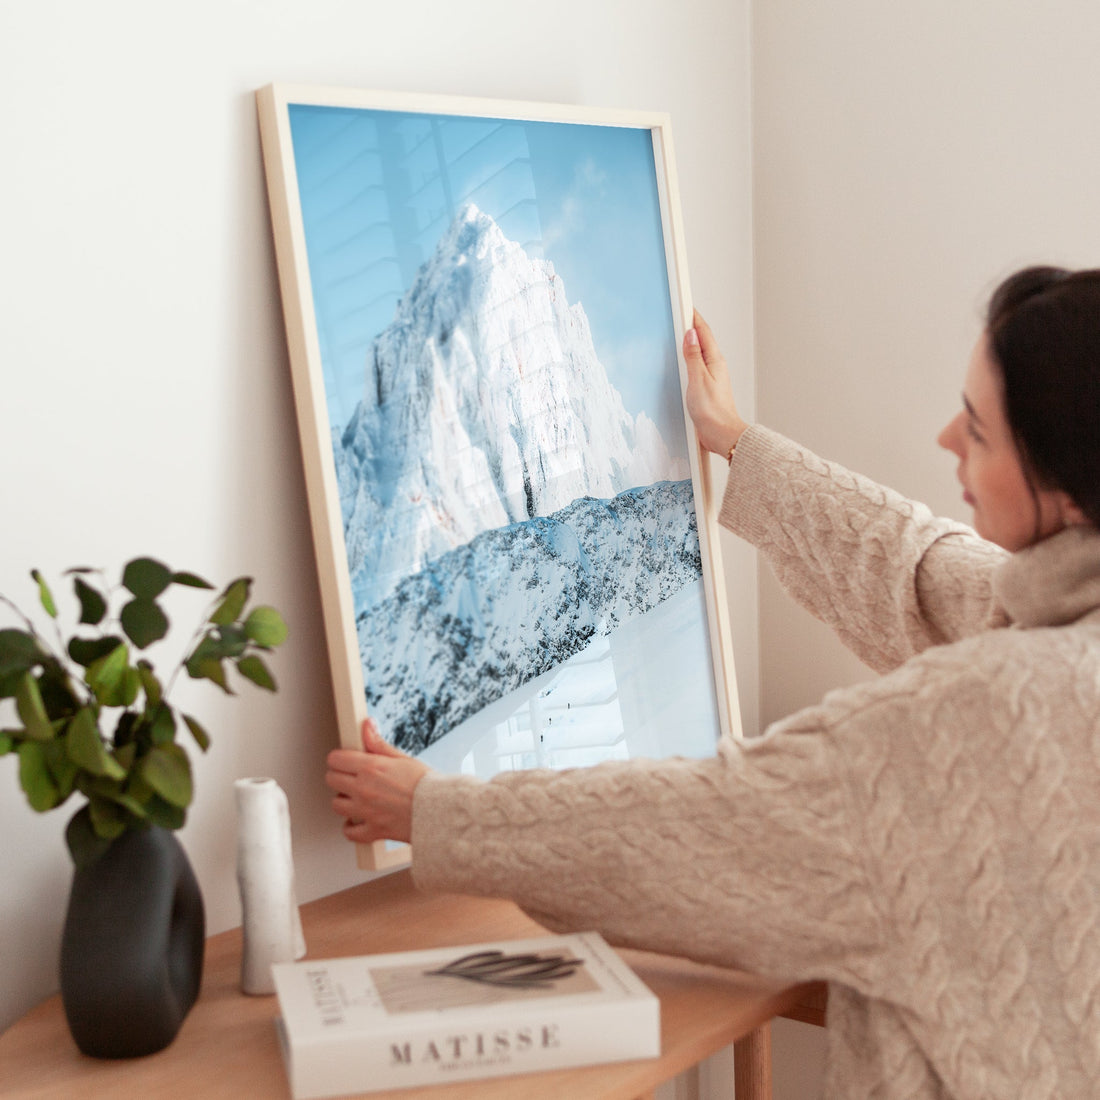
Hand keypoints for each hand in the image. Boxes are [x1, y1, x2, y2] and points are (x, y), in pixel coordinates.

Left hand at [325, 718, 429, 844]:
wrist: (441, 811)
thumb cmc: (426, 785)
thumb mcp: (402, 758)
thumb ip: (378, 744)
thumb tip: (367, 726)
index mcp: (371, 768)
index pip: (336, 759)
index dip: (339, 758)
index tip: (345, 760)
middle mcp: (364, 789)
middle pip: (331, 780)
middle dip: (339, 776)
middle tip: (351, 777)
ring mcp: (366, 811)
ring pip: (336, 805)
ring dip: (344, 800)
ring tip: (356, 797)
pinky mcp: (373, 830)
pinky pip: (349, 832)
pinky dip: (351, 827)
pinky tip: (358, 820)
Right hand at [683, 310, 748, 456]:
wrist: (722, 434)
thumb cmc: (713, 411)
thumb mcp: (698, 380)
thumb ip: (693, 356)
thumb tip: (690, 335)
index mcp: (714, 361)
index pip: (703, 332)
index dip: (694, 317)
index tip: (685, 304)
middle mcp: (715, 366)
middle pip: (702, 340)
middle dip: (691, 325)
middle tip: (681, 312)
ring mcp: (711, 377)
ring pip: (700, 353)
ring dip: (690, 341)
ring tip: (680, 331)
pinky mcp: (706, 388)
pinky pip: (696, 366)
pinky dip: (689, 358)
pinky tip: (683, 360)